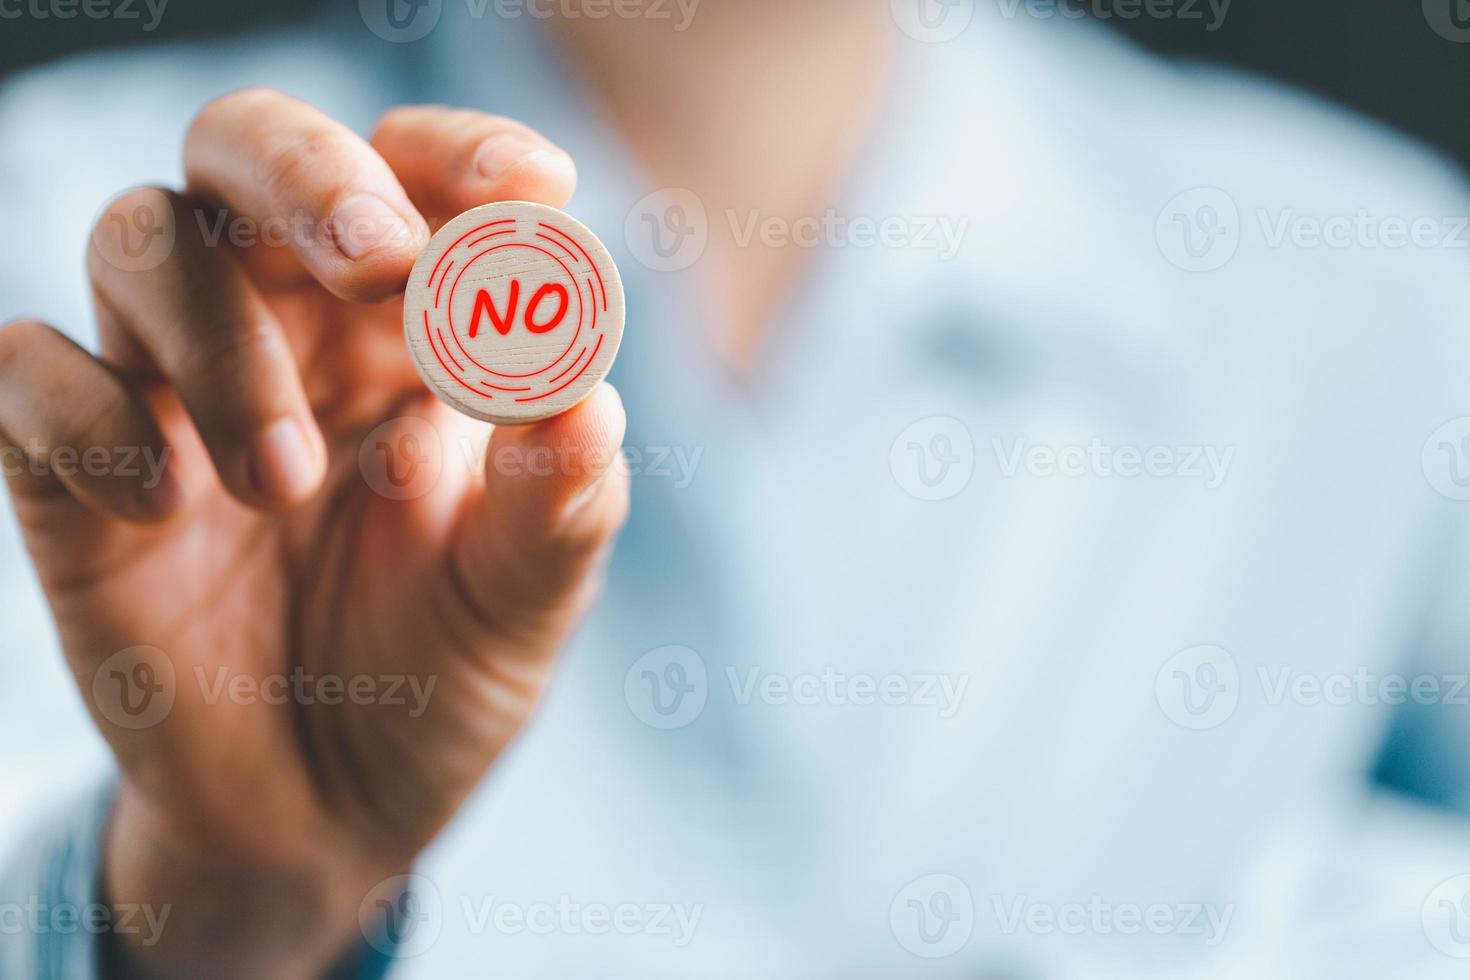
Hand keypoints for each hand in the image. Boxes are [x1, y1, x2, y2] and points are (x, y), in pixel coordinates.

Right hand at [0, 90, 626, 978]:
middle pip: (248, 147)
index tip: (534, 189)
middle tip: (379, 256)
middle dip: (311, 174)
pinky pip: (26, 372)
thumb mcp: (523, 598)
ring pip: (138, 237)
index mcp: (410, 326)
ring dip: (217, 337)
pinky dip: (85, 413)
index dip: (464, 156)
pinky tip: (163, 506)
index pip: (417, 177)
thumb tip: (587, 401)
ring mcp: (172, 388)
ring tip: (286, 481)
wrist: (331, 810)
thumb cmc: (442, 672)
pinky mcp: (72, 473)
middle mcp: (289, 327)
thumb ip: (559, 501)